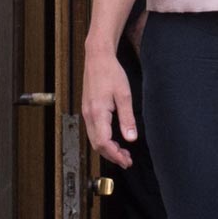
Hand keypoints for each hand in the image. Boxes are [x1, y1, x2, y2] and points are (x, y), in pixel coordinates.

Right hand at [82, 42, 136, 167]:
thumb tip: (131, 138)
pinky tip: (114, 140)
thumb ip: (127, 118)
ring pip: (94, 139)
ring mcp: (86, 113)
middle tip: (127, 160)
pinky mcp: (87, 110)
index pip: (104, 143)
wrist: (97, 58)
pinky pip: (93, 131)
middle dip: (112, 156)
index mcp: (98, 113)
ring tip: (123, 153)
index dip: (115, 155)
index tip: (127, 161)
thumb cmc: (111, 73)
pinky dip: (103, 140)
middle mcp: (88, 115)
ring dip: (107, 149)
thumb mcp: (124, 95)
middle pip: (97, 145)